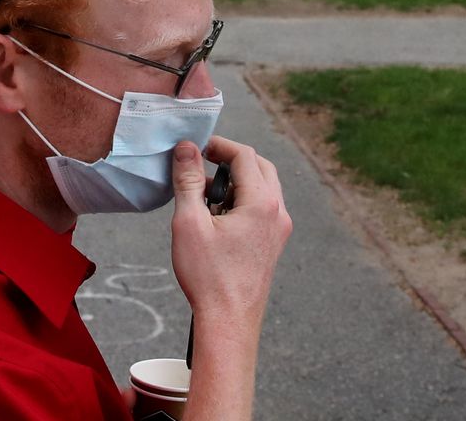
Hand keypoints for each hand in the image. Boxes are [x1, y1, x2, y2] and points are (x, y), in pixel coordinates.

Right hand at [169, 135, 292, 327]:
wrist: (228, 320)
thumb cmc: (208, 276)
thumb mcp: (189, 222)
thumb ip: (187, 180)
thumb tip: (186, 149)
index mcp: (262, 203)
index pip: (245, 155)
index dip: (219, 145)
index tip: (196, 147)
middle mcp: (278, 213)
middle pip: (260, 167)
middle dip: (231, 159)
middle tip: (201, 163)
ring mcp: (279, 229)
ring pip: (263, 187)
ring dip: (236, 181)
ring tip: (204, 194)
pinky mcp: (273, 243)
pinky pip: (262, 208)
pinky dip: (242, 200)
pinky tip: (216, 216)